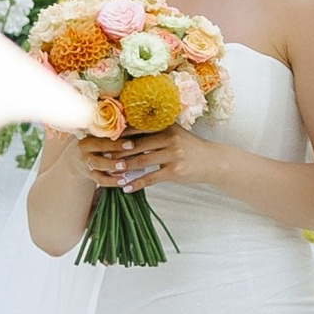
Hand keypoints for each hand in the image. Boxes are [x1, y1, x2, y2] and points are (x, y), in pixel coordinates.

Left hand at [80, 126, 202, 190]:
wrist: (212, 161)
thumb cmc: (189, 147)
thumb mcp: (175, 134)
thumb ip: (155, 132)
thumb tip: (128, 135)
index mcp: (166, 126)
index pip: (138, 129)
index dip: (121, 135)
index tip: (105, 139)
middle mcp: (169, 138)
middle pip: (137, 145)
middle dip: (117, 152)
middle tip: (102, 156)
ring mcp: (172, 155)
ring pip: (141, 161)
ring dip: (124, 168)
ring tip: (111, 172)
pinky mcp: (174, 171)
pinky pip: (151, 178)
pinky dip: (137, 183)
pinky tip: (126, 187)